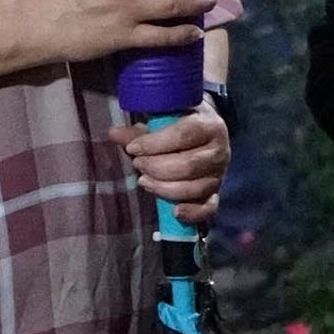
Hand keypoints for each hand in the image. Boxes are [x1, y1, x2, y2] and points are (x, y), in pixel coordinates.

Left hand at [118, 104, 228, 224]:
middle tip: (138, 164)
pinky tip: (174, 212)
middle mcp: (219, 150)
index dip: (154, 144)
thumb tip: (114, 134)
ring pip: (194, 188)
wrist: (208, 132)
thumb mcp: (164, 120)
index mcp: (209, 125)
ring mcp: (219, 174)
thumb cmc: (182, 124)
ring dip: (164, 188)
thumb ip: (140, 130)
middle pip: (187, 166)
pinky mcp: (216, 192)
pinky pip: (208, 208)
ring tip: (144, 181)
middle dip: (156, 167)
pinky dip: (192, 213)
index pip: (183, 135)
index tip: (133, 149)